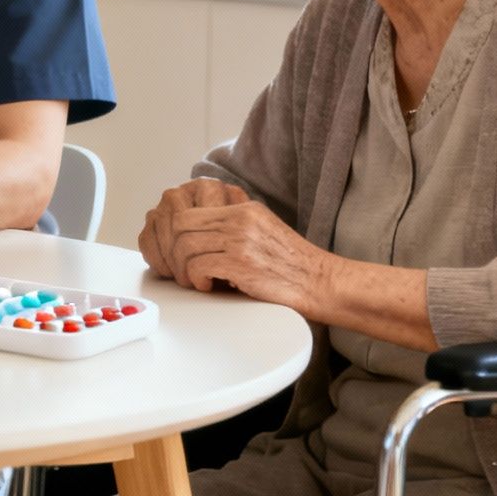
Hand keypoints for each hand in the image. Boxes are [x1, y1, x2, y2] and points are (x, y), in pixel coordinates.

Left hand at [142, 180, 329, 310]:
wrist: (323, 282)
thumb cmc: (292, 265)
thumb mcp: (262, 231)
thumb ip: (233, 226)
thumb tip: (196, 235)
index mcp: (244, 209)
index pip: (189, 210)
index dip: (177, 234)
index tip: (181, 252)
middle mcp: (240, 220)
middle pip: (180, 225)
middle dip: (174, 250)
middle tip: (182, 268)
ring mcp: (241, 240)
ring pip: (184, 246)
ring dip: (183, 268)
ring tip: (196, 280)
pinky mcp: (242, 264)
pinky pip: (198, 266)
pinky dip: (197, 279)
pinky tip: (210, 286)